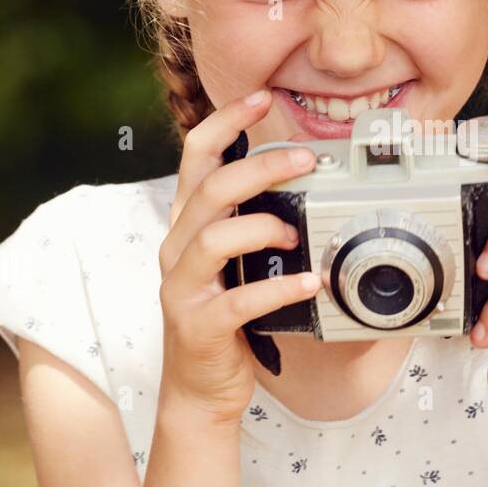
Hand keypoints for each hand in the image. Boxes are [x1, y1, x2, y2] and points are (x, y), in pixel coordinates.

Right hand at [158, 89, 321, 424]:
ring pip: (214, 238)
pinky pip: (238, 300)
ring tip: (299, 231)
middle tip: (306, 160)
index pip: (195, 158)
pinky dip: (278, 288)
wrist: (199, 390)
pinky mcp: (198, 326)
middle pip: (209, 190)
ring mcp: (182, 288)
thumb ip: (253, 224)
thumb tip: (307, 185)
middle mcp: (177, 250)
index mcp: (187, 227)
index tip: (259, 96)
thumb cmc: (225, 322)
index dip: (224, 122)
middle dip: (259, 167)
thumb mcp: (234, 264)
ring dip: (262, 226)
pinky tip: (310, 284)